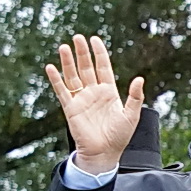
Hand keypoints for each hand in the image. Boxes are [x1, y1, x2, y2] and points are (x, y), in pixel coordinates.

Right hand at [44, 34, 144, 175]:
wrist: (105, 153)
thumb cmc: (119, 136)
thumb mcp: (132, 115)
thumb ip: (135, 97)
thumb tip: (140, 78)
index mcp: (109, 92)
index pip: (103, 68)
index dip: (99, 54)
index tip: (95, 39)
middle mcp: (94, 93)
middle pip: (87, 68)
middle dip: (82, 53)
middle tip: (78, 37)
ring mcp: (81, 99)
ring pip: (73, 76)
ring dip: (68, 62)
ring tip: (64, 47)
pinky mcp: (71, 108)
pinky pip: (62, 91)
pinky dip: (56, 79)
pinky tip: (51, 67)